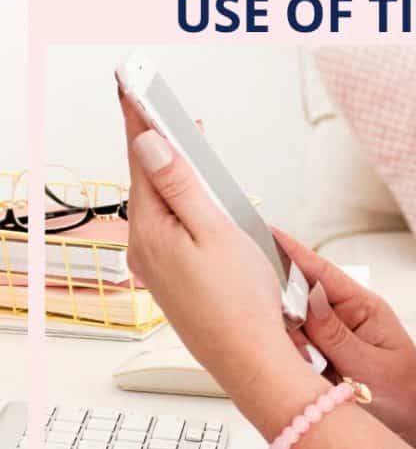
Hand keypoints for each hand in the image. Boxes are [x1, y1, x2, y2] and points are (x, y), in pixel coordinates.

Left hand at [119, 93, 306, 404]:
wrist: (251, 360)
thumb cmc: (241, 303)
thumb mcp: (215, 231)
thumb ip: (180, 185)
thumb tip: (149, 145)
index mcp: (150, 233)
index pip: (140, 160)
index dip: (139, 120)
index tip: (132, 88)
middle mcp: (144, 249)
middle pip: (146, 181)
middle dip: (155, 142)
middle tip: (159, 106)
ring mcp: (155, 267)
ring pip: (158, 204)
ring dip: (170, 172)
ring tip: (181, 143)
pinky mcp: (171, 278)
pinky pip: (168, 227)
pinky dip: (179, 202)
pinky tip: (193, 196)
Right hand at [274, 229, 415, 448]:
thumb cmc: (405, 402)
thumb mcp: (371, 368)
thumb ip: (336, 337)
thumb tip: (308, 298)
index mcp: (364, 309)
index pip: (322, 273)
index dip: (293, 253)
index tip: (267, 232)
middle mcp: (345, 319)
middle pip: (300, 298)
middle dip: (287, 315)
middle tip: (298, 345)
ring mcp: (332, 340)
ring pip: (294, 328)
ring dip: (293, 347)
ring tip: (318, 374)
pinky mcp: (322, 362)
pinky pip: (297, 353)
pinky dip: (293, 363)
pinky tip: (306, 378)